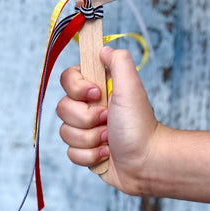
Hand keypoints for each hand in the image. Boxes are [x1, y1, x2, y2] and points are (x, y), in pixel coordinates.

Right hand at [57, 46, 161, 194]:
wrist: (147, 162)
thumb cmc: (139, 124)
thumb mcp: (131, 86)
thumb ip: (118, 61)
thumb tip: (103, 48)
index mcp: (98, 89)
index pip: (68, 78)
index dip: (77, 88)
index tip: (96, 94)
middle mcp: (89, 107)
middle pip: (63, 107)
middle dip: (86, 119)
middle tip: (109, 120)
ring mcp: (86, 130)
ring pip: (65, 132)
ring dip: (90, 139)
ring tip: (110, 139)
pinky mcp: (85, 151)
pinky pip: (70, 153)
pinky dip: (90, 155)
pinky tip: (107, 154)